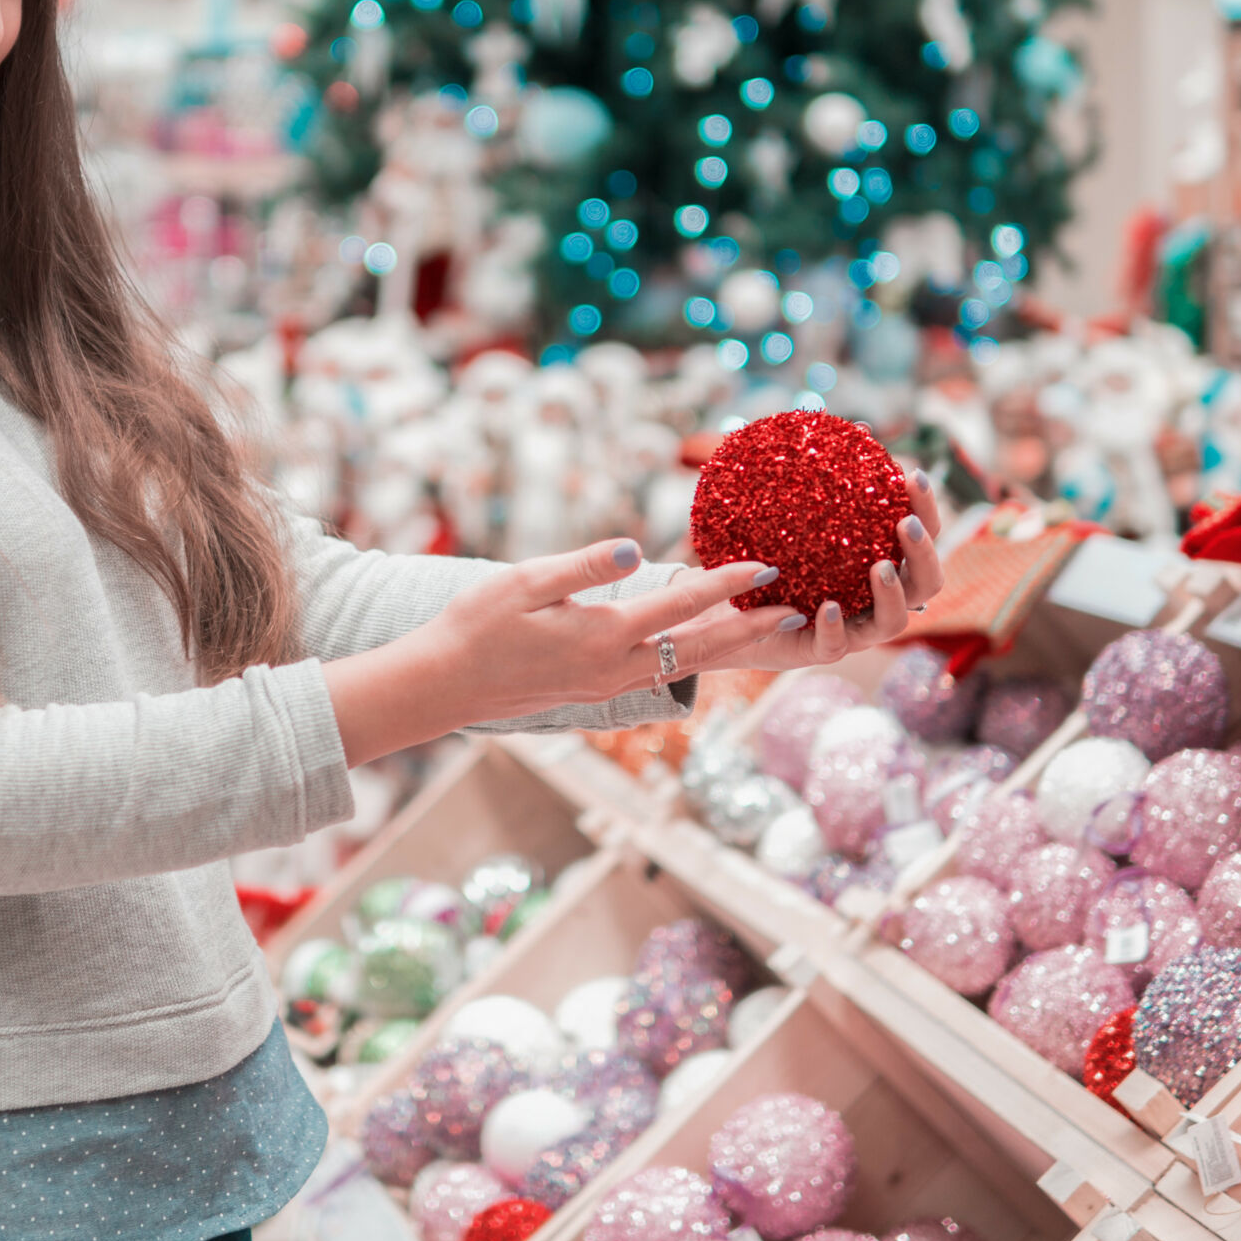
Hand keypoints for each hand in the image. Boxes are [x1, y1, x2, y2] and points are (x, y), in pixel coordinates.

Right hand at [323, 540, 798, 764]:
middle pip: (699, 647)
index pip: (679, 605)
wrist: (443, 685)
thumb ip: (585, 566)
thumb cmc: (476, 625)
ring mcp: (606, 686)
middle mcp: (614, 668)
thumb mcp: (524, 581)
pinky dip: (689, 657)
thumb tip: (639, 549)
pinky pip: (658, 673)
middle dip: (751, 629)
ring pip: (682, 664)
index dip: (727, 583)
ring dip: (727, 646)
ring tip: (766, 629)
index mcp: (601, 635)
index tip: (767, 564)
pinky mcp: (594, 691)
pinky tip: (701, 644)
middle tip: (797, 613)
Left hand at [694, 466, 948, 672]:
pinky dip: (838, 627)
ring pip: (893, 624)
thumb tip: (857, 426)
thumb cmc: (768, 551)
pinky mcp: (818, 651)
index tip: (911, 474)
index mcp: (878, 561)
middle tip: (902, 524)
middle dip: (923, 553)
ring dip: (892, 594)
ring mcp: (852, 629)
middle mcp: (874, 599)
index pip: (920, 536)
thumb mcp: (789, 509)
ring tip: (878, 568)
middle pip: (926, 584)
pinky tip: (828, 606)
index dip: (925, 508)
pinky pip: (837, 646)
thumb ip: (823, 473)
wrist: (724, 603)